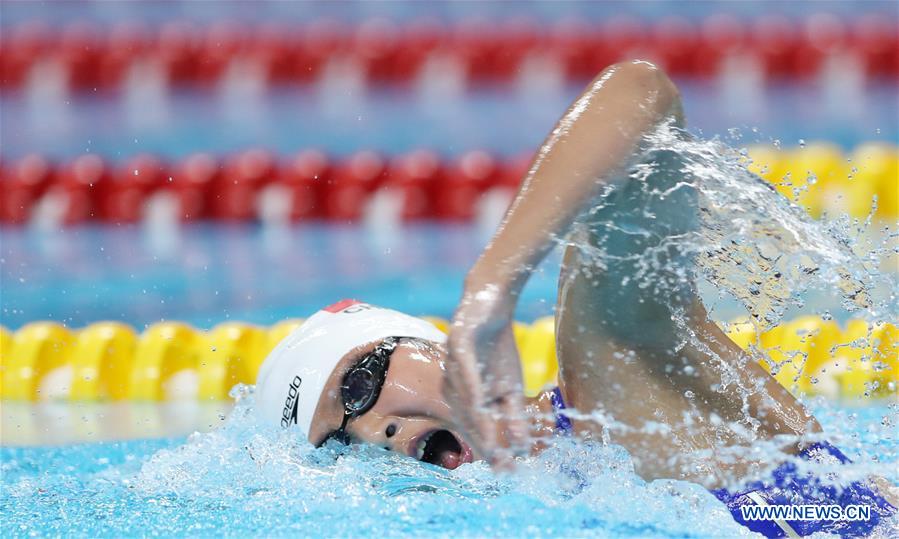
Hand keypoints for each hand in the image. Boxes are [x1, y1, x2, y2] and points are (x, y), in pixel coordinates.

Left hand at [444, 284, 529, 468]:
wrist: (489, 305)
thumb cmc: (496, 348)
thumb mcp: (511, 387)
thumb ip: (513, 417)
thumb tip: (522, 448)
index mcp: (464, 399)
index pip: (476, 429)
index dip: (490, 450)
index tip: (507, 471)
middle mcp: (453, 386)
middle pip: (468, 420)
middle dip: (484, 444)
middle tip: (501, 466)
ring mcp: (452, 364)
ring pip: (465, 398)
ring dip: (478, 423)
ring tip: (493, 446)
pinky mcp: (457, 343)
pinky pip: (465, 368)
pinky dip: (472, 386)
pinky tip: (481, 402)